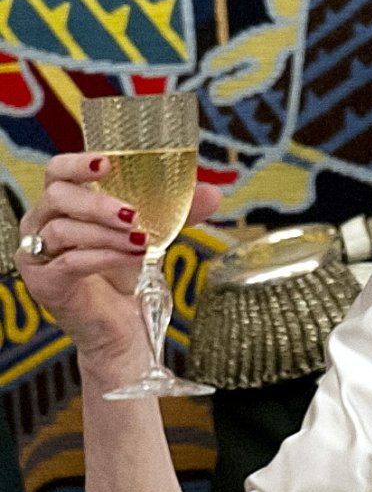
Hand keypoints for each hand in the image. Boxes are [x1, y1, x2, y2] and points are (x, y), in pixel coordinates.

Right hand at [16, 153, 221, 365]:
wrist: (122, 327)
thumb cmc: (125, 275)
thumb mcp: (149, 235)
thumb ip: (176, 213)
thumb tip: (213, 193)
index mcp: (61, 205)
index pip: (58, 171)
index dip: (78, 164)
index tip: (108, 163)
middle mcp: (40, 225)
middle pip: (57, 197)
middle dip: (97, 203)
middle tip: (131, 213)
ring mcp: (37, 255)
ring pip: (63, 230)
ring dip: (106, 233)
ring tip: (140, 241)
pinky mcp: (44, 283)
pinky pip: (70, 262)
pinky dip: (104, 257)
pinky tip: (131, 257)